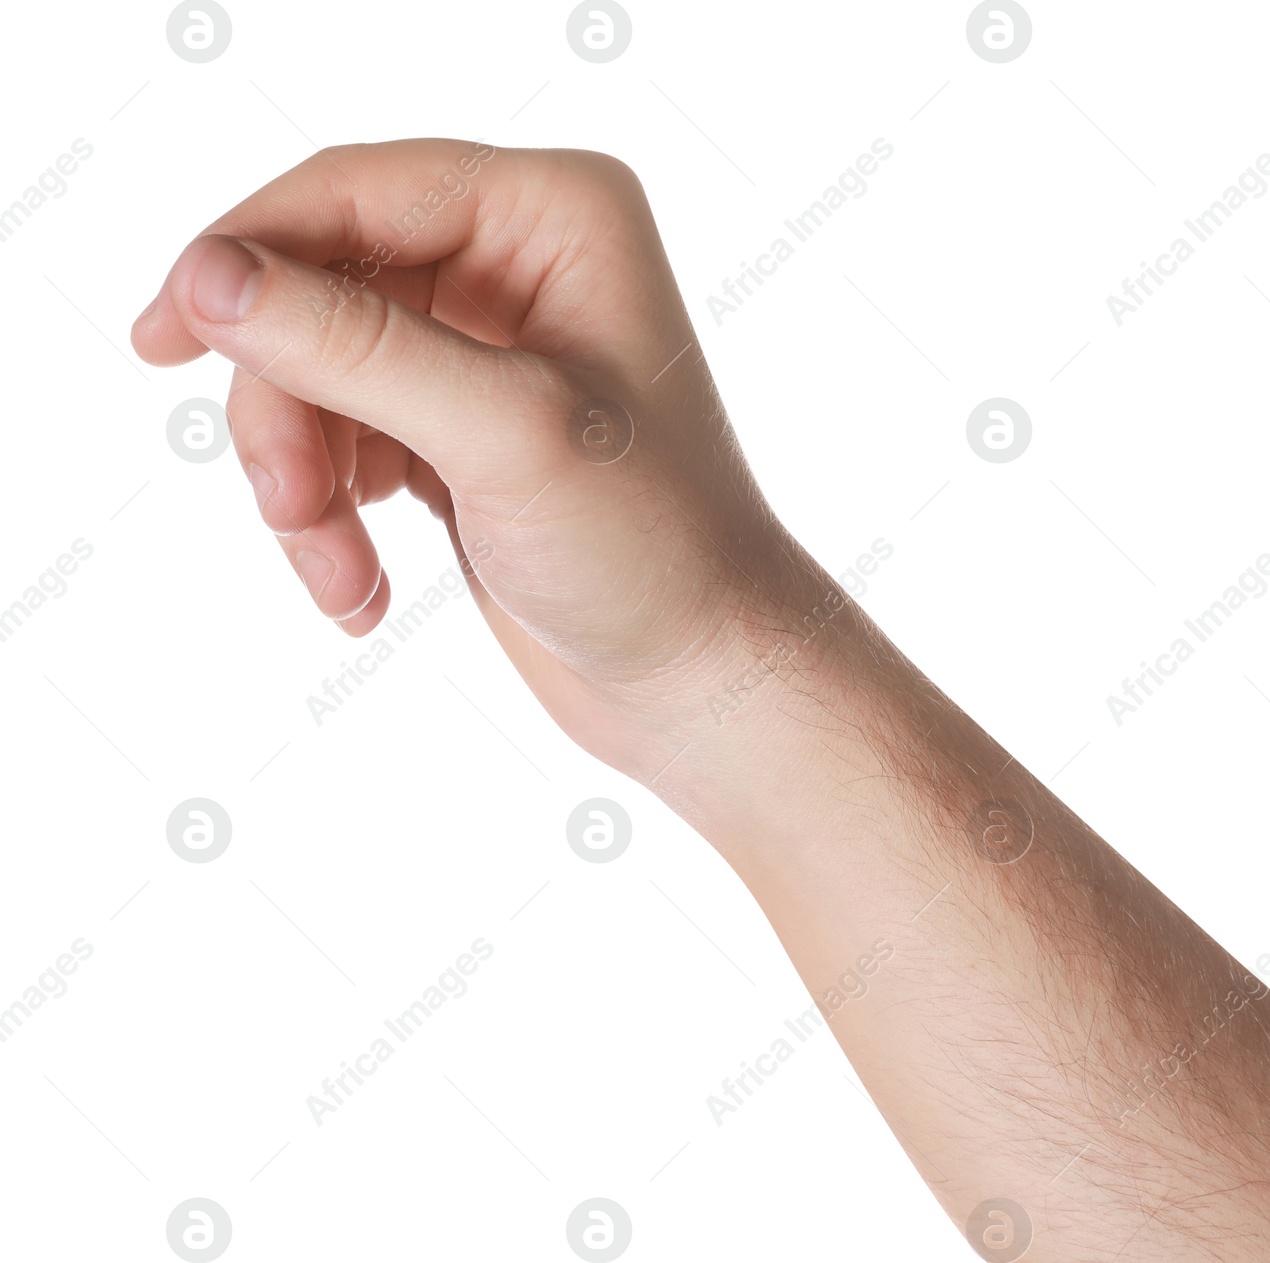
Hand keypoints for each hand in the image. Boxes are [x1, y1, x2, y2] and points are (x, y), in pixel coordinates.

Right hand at [132, 138, 786, 776]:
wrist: (699, 678)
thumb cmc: (653, 551)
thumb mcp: (503, 437)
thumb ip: (354, 348)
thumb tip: (209, 276)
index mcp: (555, 214)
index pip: (353, 191)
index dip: (244, 254)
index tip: (160, 340)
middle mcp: (518, 262)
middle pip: (314, 288)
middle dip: (287, 409)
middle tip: (291, 514)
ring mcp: (481, 348)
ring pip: (310, 373)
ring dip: (302, 485)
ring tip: (340, 579)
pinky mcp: (453, 429)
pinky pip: (335, 439)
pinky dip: (326, 515)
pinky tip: (361, 591)